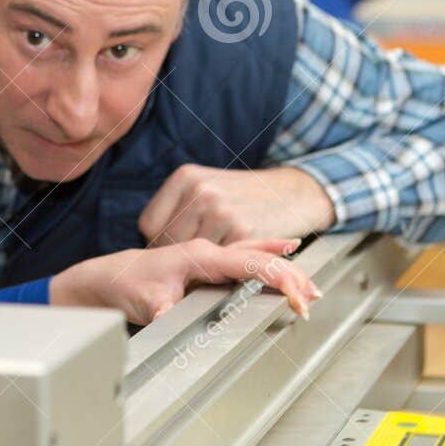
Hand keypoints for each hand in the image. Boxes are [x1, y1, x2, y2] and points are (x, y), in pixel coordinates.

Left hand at [51, 238, 320, 323]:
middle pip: (260, 256)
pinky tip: (285, 251)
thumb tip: (174, 320)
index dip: (278, 280)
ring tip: (310, 284)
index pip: (250, 263)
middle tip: (313, 297)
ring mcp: (208, 256)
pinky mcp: (207, 264)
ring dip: (285, 267)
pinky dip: (269, 257)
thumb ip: (164, 312)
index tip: (297, 300)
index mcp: (200, 256)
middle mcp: (208, 251)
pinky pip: (246, 256)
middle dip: (291, 275)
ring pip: (256, 254)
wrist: (107, 277)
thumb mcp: (145, 303)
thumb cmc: (125, 285)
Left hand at [138, 165, 335, 246]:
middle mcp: (202, 191)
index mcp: (186, 177)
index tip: (178, 248)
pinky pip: (219, 262)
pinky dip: (224, 268)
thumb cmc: (245, 198)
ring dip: (201, 265)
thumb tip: (152, 248)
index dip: (162, 243)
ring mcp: (223, 211)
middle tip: (200, 257)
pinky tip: (235, 257)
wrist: (294, 193)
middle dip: (181, 256)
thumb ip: (179, 210)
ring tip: (219, 256)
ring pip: (192, 256)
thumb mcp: (207, 186)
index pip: (150, 225)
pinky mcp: (243, 233)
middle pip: (168, 243)